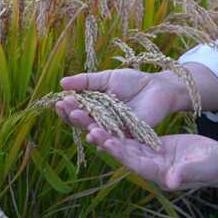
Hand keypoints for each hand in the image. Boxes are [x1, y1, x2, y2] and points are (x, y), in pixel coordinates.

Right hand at [55, 69, 181, 130]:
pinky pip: (112, 139)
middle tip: (66, 106)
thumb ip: (86, 82)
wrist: (158, 87)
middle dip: (73, 114)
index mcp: (94, 107)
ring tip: (77, 116)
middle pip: (82, 122)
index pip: (76, 111)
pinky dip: (103, 138)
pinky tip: (93, 134)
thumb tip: (62, 83)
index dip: (66, 108)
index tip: (59, 101)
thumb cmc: (133, 81)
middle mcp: (101, 120)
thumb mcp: (107, 78)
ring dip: (84, 124)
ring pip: (95, 131)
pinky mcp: (127, 135)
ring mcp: (113, 129)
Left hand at [87, 127, 217, 190]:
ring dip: (104, 128)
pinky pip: (130, 133)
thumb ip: (186, 173)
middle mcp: (148, 164)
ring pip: (122, 140)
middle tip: (83, 123)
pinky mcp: (150, 144)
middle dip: (102, 136)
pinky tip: (104, 112)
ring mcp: (148, 155)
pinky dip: (117, 124)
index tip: (103, 139)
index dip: (119, 151)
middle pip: (121, 150)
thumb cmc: (213, 165)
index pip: (134, 161)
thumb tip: (172, 181)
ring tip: (85, 115)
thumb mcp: (201, 167)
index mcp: (158, 172)